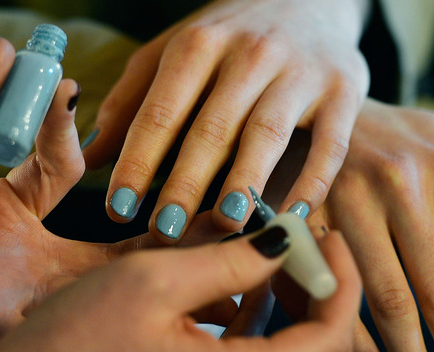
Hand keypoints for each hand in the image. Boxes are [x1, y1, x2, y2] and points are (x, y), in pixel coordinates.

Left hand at [0, 38, 228, 348]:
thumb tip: (8, 53)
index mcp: (4, 206)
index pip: (66, 169)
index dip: (71, 131)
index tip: (66, 90)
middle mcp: (23, 252)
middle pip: (111, 243)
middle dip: (167, 230)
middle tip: (219, 211)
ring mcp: (16, 290)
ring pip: (105, 286)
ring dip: (159, 276)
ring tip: (220, 260)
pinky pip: (66, 323)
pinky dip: (113, 315)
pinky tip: (159, 304)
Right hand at [0, 228, 361, 351]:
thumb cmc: (69, 346)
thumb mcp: (152, 281)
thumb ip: (231, 260)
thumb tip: (284, 241)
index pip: (333, 337)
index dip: (341, 279)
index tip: (326, 234)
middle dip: (325, 298)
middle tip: (299, 249)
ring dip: (299, 322)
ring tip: (268, 270)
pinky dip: (270, 345)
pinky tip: (237, 304)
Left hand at [84, 0, 369, 241]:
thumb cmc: (231, 37)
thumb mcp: (174, 54)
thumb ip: (132, 101)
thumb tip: (89, 155)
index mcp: (199, 43)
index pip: (161, 110)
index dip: (137, 161)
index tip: (117, 208)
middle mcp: (250, 53)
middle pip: (212, 128)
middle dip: (185, 184)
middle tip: (164, 233)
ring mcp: (300, 71)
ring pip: (267, 135)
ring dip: (244, 184)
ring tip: (222, 226)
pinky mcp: (345, 90)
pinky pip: (330, 144)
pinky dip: (313, 182)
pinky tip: (292, 216)